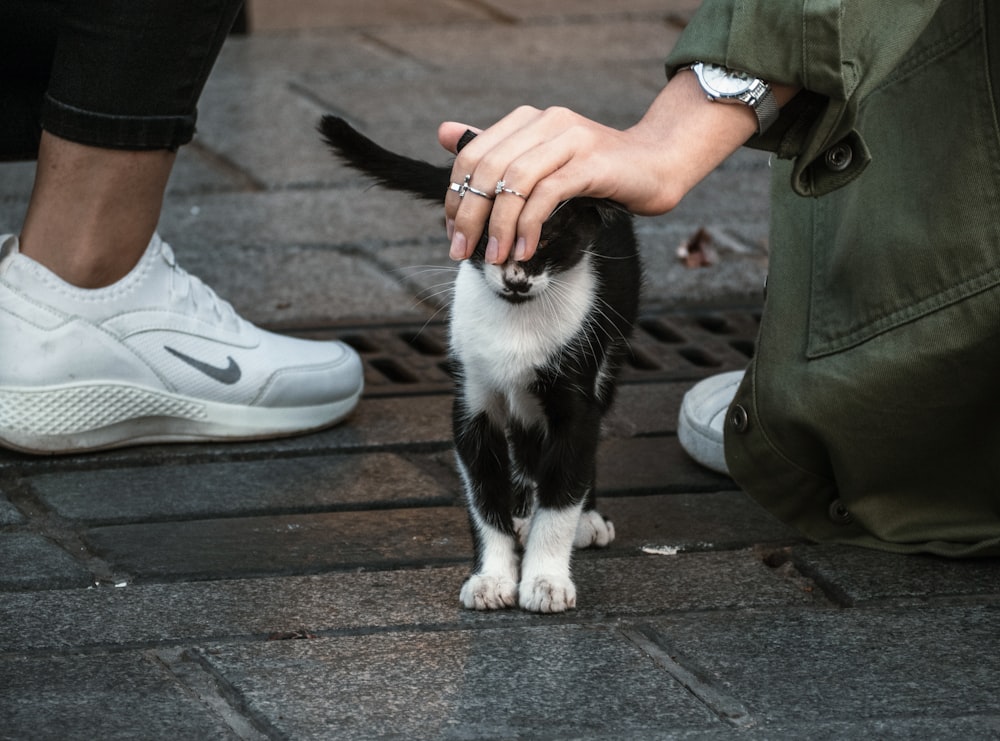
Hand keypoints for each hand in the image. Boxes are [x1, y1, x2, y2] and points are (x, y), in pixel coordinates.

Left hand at [438, 70, 763, 263]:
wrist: (659, 164)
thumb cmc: (599, 170)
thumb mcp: (543, 161)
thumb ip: (497, 151)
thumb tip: (443, 133)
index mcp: (528, 120)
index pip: (473, 155)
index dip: (456, 196)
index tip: (453, 233)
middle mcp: (546, 122)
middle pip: (488, 168)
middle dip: (470, 216)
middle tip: (461, 252)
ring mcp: (571, 139)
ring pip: (515, 181)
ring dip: (499, 226)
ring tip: (495, 259)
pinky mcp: (593, 163)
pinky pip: (549, 193)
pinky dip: (530, 224)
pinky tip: (524, 250)